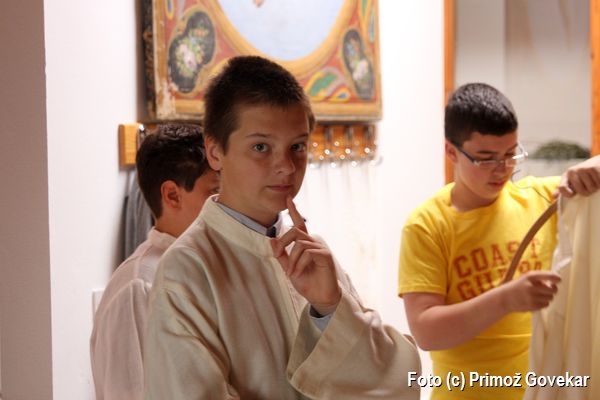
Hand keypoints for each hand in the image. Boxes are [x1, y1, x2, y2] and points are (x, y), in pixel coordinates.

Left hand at [270, 196, 340, 315]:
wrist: (320, 296)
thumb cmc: (307, 281)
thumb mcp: (289, 267)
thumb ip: (281, 254)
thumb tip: (271, 239)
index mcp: (305, 243)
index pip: (299, 223)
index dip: (294, 210)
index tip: (288, 198)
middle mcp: (313, 242)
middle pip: (294, 231)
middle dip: (282, 242)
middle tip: (277, 255)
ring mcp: (320, 247)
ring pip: (299, 243)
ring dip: (292, 260)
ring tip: (291, 273)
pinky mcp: (325, 255)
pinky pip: (308, 252)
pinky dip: (299, 264)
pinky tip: (297, 274)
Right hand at [500, 271, 560, 312]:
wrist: (505, 298)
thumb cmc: (518, 286)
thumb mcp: (526, 278)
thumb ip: (540, 278)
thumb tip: (556, 281)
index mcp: (530, 277)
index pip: (549, 276)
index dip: (556, 278)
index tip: (558, 280)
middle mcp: (532, 286)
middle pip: (553, 290)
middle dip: (552, 289)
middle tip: (547, 289)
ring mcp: (532, 297)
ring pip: (550, 298)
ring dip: (547, 297)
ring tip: (538, 295)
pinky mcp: (533, 306)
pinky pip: (546, 305)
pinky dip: (543, 303)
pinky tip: (535, 301)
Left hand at [557, 155, 599, 196]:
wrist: (598, 162)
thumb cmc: (584, 175)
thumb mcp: (573, 180)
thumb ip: (564, 188)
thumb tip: (553, 196)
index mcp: (566, 176)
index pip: (562, 188)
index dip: (567, 194)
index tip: (573, 195)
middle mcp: (572, 171)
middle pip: (581, 191)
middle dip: (587, 192)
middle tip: (588, 186)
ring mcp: (583, 169)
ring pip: (591, 188)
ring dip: (595, 187)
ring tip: (594, 181)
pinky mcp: (593, 168)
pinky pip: (598, 184)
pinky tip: (599, 178)